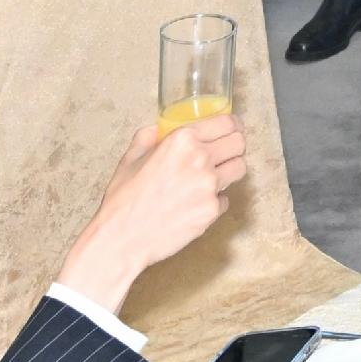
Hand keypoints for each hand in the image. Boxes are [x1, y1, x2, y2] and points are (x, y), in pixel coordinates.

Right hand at [51, 114, 243, 313]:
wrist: (121, 238)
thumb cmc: (123, 199)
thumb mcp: (130, 159)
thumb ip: (147, 137)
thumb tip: (158, 129)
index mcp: (182, 139)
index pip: (227, 123)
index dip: (232, 125)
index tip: (232, 130)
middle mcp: (200, 158)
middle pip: (239, 143)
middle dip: (234, 146)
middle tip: (226, 153)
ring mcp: (209, 185)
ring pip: (239, 168)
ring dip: (229, 171)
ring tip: (212, 178)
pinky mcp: (212, 210)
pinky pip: (225, 199)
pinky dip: (215, 201)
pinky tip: (196, 204)